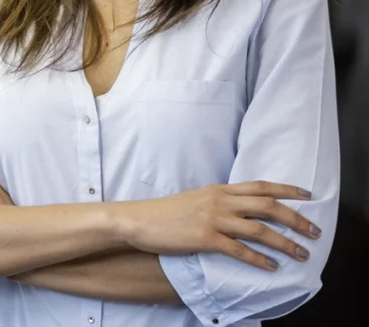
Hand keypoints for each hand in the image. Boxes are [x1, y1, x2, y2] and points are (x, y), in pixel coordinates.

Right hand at [118, 181, 321, 270]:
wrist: (139, 219)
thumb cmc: (166, 212)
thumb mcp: (196, 198)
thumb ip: (219, 201)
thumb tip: (241, 209)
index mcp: (219, 190)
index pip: (260, 186)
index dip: (287, 190)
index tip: (307, 196)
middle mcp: (220, 201)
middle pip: (268, 206)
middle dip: (296, 219)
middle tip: (315, 232)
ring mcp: (213, 219)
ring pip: (259, 229)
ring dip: (285, 242)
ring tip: (301, 254)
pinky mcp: (205, 238)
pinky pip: (239, 249)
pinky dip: (259, 259)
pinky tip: (271, 267)